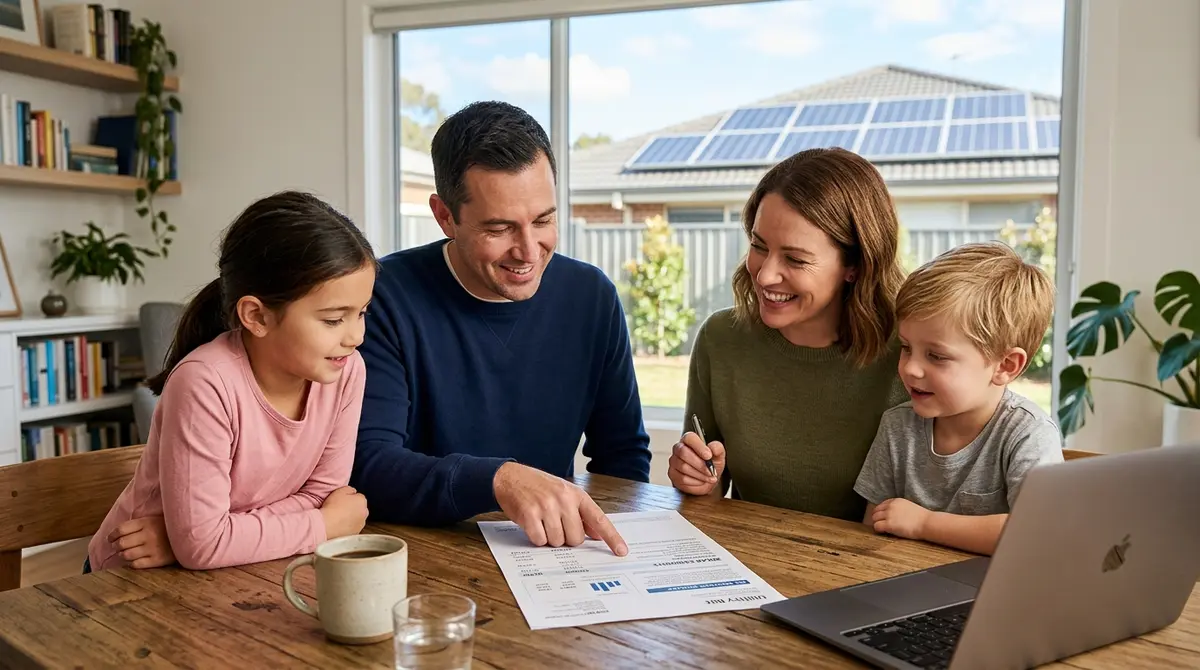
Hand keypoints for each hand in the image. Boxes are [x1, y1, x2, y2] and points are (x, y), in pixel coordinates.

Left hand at [107, 515, 175, 568]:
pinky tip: (135, 561)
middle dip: (116, 546)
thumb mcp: (155, 519)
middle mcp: (148, 535)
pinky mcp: (158, 560)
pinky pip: (137, 564)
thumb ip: (139, 524)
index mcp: (147, 522)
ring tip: (126, 554)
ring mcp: (153, 548)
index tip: (110, 539)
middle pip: (121, 543)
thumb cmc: (170, 528)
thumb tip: (118, 533)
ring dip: (123, 555)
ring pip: (127, 555)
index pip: (121, 529)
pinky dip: (132, 563)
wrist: (191, 536)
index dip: (112, 535)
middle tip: (117, 547)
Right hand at [319, 486, 368, 538]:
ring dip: (351, 518)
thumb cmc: (332, 508)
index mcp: (362, 501)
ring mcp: (361, 525)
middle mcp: (365, 513)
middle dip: (352, 508)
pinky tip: (338, 526)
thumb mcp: (340, 491)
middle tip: (340, 509)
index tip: (342, 500)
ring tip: (338, 518)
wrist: (326, 525)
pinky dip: (348, 527)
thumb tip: (353, 492)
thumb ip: (349, 489)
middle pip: (359, 508)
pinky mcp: (355, 533)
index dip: (349, 498)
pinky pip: (352, 528)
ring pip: (356, 519)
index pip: (358, 497)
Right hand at [492, 462, 627, 556]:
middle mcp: (564, 500)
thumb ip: (581, 513)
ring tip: (542, 521)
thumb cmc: (538, 486)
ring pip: (558, 542)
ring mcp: (547, 507)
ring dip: (549, 537)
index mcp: (576, 495)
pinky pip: (540, 541)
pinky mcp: (530, 515)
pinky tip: (532, 524)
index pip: (599, 519)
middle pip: (576, 539)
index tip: (622, 551)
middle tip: (555, 524)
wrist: (510, 477)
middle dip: (566, 538)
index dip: (612, 537)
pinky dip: (536, 537)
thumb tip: (598, 534)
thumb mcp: (564, 493)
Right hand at [667, 431, 725, 495]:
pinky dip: (695, 481)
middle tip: (711, 471)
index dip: (699, 447)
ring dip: (700, 474)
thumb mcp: (718, 456)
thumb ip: (718, 449)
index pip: (689, 438)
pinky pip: (682, 478)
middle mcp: (679, 448)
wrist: (706, 481)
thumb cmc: (710, 465)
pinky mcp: (672, 474)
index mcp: (689, 440)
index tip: (708, 456)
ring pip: (684, 467)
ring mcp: (674, 461)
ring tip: (709, 477)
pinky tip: (701, 481)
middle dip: (700, 464)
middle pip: (683, 453)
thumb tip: (713, 447)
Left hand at [871, 498, 930, 539]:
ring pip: (874, 519)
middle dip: (877, 518)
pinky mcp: (889, 524)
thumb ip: (898, 508)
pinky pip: (876, 526)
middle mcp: (890, 506)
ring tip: (883, 529)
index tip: (883, 518)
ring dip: (877, 524)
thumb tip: (893, 514)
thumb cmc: (921, 518)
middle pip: (875, 511)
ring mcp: (889, 515)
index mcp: (895, 501)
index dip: (881, 513)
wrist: (927, 523)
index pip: (881, 505)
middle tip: (882, 525)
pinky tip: (884, 532)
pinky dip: (878, 529)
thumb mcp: (908, 507)